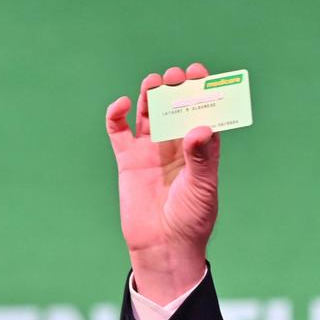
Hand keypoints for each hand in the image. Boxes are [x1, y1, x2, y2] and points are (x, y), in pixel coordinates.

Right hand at [106, 62, 219, 303]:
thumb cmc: (191, 220)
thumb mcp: (201, 188)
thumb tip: (201, 128)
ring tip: (153, 83)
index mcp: (201, 149)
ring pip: (148, 112)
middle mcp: (176, 145)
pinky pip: (119, 131)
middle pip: (175, 106)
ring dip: (149, 94)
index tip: (198, 73)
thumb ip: (202, 158)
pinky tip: (122, 104)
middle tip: (174, 77)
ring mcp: (151, 150)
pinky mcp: (128, 160)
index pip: (203, 111)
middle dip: (175, 88)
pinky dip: (117, 115)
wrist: (163, 247)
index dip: (201, 90)